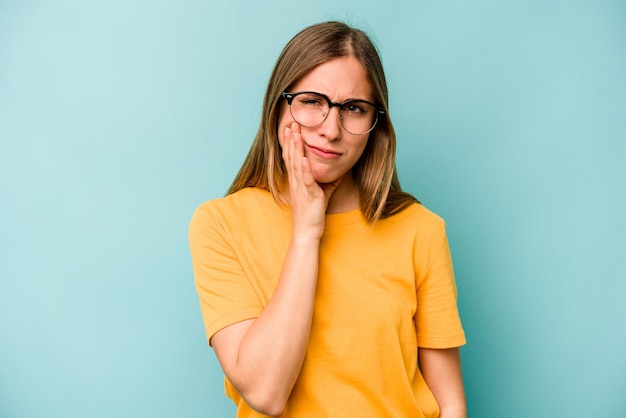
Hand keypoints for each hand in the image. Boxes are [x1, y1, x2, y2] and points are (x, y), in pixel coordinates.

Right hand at [283, 122, 340, 239]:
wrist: (307, 232)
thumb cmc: (313, 214)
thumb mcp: (323, 193)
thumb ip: (328, 181)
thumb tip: (338, 171)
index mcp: (297, 180)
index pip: (292, 157)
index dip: (291, 142)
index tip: (292, 127)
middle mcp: (296, 182)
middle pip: (291, 156)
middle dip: (292, 138)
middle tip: (291, 121)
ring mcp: (300, 188)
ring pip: (296, 164)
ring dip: (295, 148)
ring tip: (295, 133)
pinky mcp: (308, 195)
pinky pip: (305, 180)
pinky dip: (304, 168)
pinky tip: (303, 158)